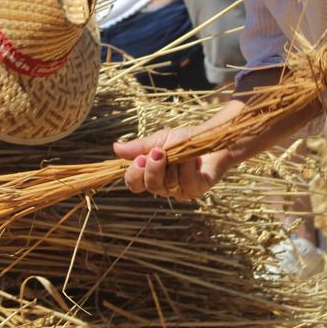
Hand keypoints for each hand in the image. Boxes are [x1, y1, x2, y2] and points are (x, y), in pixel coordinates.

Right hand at [114, 126, 234, 201]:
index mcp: (150, 174)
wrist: (211, 137)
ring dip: (175, 162)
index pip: (134, 183)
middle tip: (159, 153)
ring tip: (181, 149)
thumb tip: (115, 148)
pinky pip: (186, 182)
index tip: (141, 158)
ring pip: (169, 184)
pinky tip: (192, 157)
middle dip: (154, 169)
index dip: (134, 174)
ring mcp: (180, 191)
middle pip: (151, 186)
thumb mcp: (159, 140)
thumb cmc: (184, 139)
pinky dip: (188, 166)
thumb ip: (139, 147)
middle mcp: (163, 186)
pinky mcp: (195, 190)